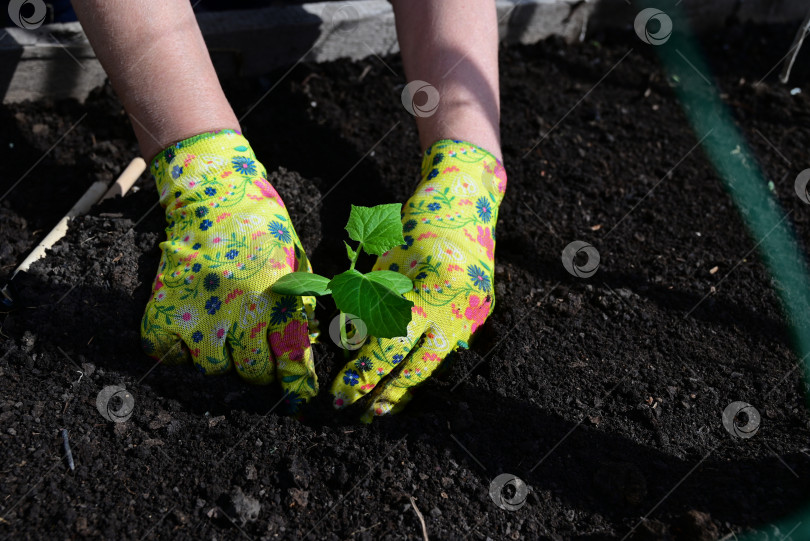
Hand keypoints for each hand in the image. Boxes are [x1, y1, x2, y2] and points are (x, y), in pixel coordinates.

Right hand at [140, 130, 317, 411]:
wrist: (212, 190)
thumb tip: (305, 345)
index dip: (297, 385)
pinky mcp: (164, 306)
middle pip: (252, 372)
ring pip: (212, 370)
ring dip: (222, 365)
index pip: (292, 358)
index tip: (300, 399)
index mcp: (277, 297)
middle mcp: (239, 309)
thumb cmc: (262, 225)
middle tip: (259, 369)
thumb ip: (301, 302)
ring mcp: (199, 310)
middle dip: (260, 376)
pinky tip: (189, 340)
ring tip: (226, 349)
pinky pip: (165, 353)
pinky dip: (176, 354)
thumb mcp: (295, 260)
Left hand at [329, 139, 506, 421]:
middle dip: (385, 394)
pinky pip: (449, 348)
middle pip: (416, 365)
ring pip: (436, 363)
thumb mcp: (386, 258)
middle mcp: (457, 306)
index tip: (340, 394)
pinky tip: (408, 381)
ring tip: (383, 410)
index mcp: (429, 288)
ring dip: (407, 389)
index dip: (362, 373)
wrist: (466, 198)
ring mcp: (474, 312)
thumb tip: (349, 344)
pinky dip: (425, 364)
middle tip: (358, 414)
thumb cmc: (417, 221)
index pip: (388, 344)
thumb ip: (370, 300)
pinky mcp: (482, 312)